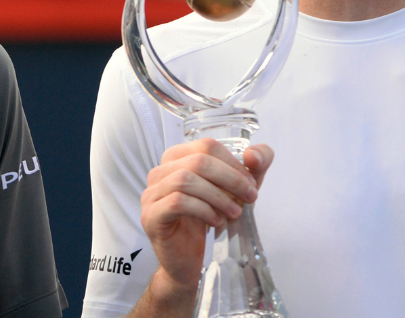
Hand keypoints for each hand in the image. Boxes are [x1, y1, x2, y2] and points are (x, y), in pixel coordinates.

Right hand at [140, 139, 273, 297]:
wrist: (188, 259)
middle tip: (250, 197)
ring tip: (234, 212)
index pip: (206, 146)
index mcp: (177, 159)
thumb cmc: (209, 220)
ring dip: (217, 196)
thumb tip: (254, 153)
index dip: (233, 162)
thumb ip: (252, 169)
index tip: (250, 183)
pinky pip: (177, 202)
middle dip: (230, 179)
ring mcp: (151, 194)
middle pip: (197, 161)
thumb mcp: (237, 191)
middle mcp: (159, 172)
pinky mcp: (151, 216)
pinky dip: (203, 210)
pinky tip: (216, 221)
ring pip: (185, 180)